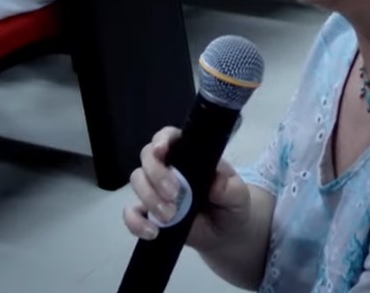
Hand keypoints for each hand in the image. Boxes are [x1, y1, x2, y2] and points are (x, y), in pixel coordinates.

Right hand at [123, 127, 250, 250]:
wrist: (226, 233)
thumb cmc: (231, 204)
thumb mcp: (239, 195)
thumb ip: (230, 188)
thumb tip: (215, 183)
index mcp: (189, 155)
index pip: (169, 136)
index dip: (162, 140)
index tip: (162, 151)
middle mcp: (168, 167)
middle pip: (147, 156)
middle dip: (156, 174)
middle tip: (174, 195)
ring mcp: (155, 189)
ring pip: (137, 181)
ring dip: (149, 197)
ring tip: (170, 216)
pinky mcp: (148, 213)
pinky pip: (131, 213)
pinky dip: (135, 222)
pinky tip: (152, 232)